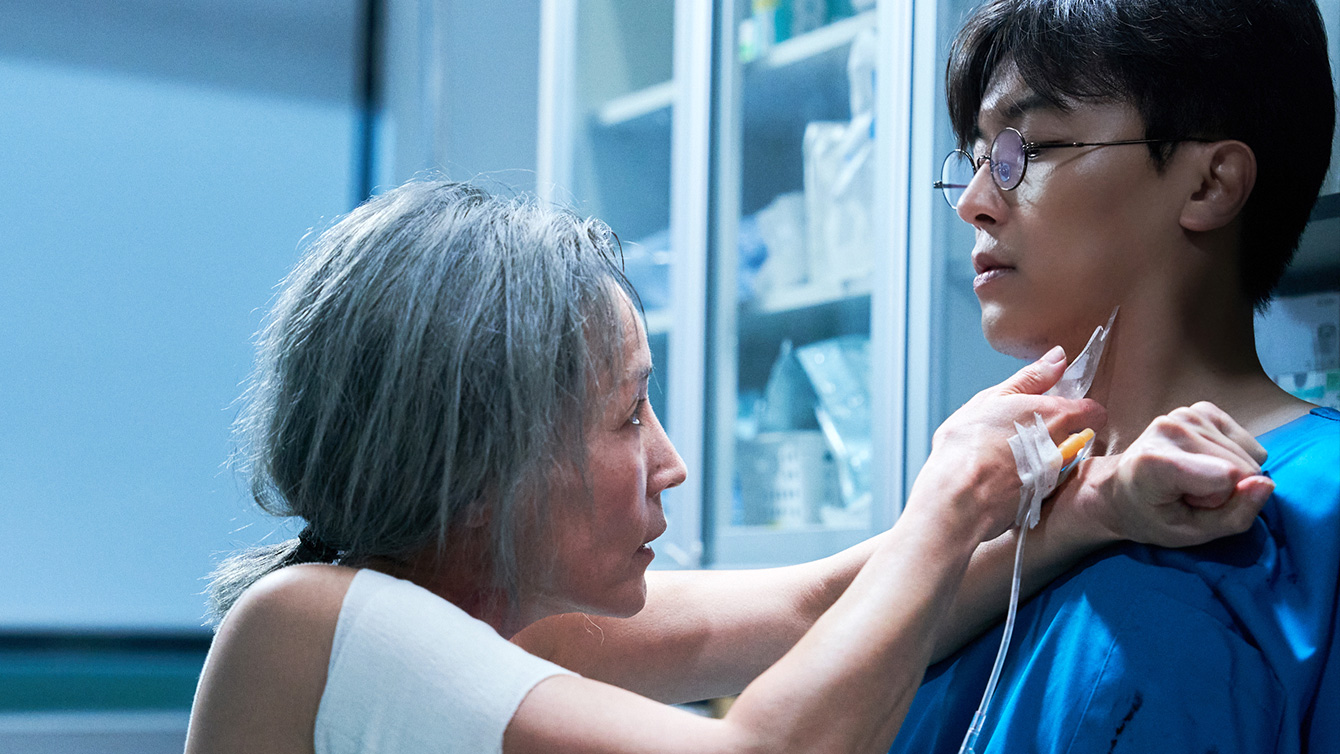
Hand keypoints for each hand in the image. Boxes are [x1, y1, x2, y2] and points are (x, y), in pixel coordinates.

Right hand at [910, 346, 1106, 542]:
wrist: (960, 498)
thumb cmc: (970, 444)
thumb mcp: (994, 397)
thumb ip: (1031, 378)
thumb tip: (1059, 356)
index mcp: (1056, 415)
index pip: (1093, 411)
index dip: (1078, 408)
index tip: (1054, 408)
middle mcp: (1064, 446)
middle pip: (1078, 436)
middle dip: (1059, 433)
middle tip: (1025, 431)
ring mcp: (1055, 476)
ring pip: (1060, 460)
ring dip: (1043, 456)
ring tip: (1008, 455)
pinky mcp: (1042, 499)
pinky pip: (1045, 482)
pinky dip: (1030, 477)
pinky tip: (1003, 476)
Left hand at [1079, 401, 1272, 547]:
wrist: (1120, 488)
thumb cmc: (1151, 515)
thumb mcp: (1190, 534)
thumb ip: (1234, 516)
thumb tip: (1266, 485)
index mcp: (1155, 460)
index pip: (1226, 477)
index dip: (1221, 501)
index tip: (1188, 504)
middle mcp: (1170, 428)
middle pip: (1243, 468)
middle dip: (1227, 490)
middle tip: (1190, 495)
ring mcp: (1186, 414)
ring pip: (1250, 456)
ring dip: (1229, 475)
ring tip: (1193, 480)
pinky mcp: (1203, 409)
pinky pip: (1247, 442)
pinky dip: (1232, 457)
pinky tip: (1203, 463)